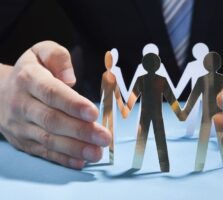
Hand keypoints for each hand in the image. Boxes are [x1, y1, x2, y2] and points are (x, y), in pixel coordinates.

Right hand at [0, 41, 110, 168]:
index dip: (72, 104)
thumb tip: (70, 78)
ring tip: (97, 152)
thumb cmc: (30, 71)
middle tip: (104, 137)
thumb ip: (57, 57)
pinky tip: (81, 161)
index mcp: (29, 79)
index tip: (93, 113)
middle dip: (80, 130)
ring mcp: (21, 126)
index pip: (51, 93)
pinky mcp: (24, 142)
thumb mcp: (40, 52)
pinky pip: (44, 152)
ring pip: (48, 140)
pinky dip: (63, 159)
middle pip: (52, 120)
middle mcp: (22, 104)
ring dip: (75, 148)